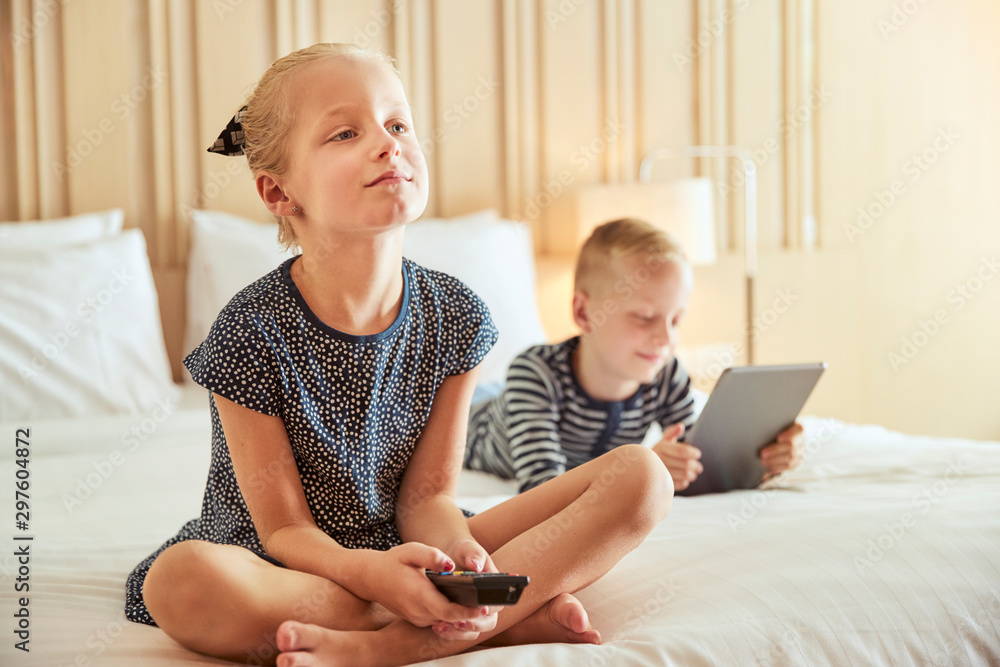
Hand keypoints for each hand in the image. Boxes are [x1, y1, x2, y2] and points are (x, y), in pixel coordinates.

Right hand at [356, 543, 491, 635]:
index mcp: (419, 596)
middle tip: (492, 605)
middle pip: (452, 619)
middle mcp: (420, 612)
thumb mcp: (410, 551)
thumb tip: (451, 564)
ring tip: (483, 606)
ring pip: (448, 622)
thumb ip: (431, 556)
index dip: (468, 612)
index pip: (449, 611)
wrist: (371, 578)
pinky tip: (467, 607)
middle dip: (472, 615)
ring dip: (465, 618)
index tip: (484, 607)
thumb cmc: (393, 562)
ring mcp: (419, 618)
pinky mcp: (419, 619)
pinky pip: (441, 621)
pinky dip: (454, 617)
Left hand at [432, 538, 500, 640]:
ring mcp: (473, 612)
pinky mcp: (460, 617)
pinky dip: (449, 632)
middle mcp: (487, 603)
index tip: (480, 608)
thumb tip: (476, 566)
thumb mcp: (469, 549)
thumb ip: (474, 554)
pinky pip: (459, 632)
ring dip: (460, 632)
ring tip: (444, 625)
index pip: (497, 603)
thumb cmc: (464, 552)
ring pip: (474, 631)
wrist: (450, 557)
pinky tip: (437, 626)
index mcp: (494, 587)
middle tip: (459, 621)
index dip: (489, 608)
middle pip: (488, 622)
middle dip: (475, 624)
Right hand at [651, 422, 701, 491]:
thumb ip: (672, 432)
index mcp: (660, 447)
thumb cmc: (660, 452)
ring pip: (684, 475)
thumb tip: (680, 426)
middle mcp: (658, 461)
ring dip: (692, 475)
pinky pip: (679, 484)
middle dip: (695, 466)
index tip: (698, 454)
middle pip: (685, 465)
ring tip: (694, 473)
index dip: (692, 453)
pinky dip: (684, 482)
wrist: (644, 467)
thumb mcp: (664, 440)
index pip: (680, 451)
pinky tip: (685, 479)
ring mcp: (659, 474)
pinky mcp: (661, 484)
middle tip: (699, 467)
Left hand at [759, 421, 804, 476]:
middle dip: (776, 451)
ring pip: (790, 458)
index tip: (778, 438)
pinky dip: (778, 467)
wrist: (772, 441)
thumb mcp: (772, 427)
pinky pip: (789, 467)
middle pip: (792, 446)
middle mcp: (801, 440)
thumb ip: (771, 428)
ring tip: (763, 460)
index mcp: (797, 428)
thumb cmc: (771, 431)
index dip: (790, 435)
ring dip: (775, 461)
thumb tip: (761, 428)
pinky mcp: (797, 462)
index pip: (799, 430)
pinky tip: (768, 466)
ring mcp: (800, 452)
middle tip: (763, 453)